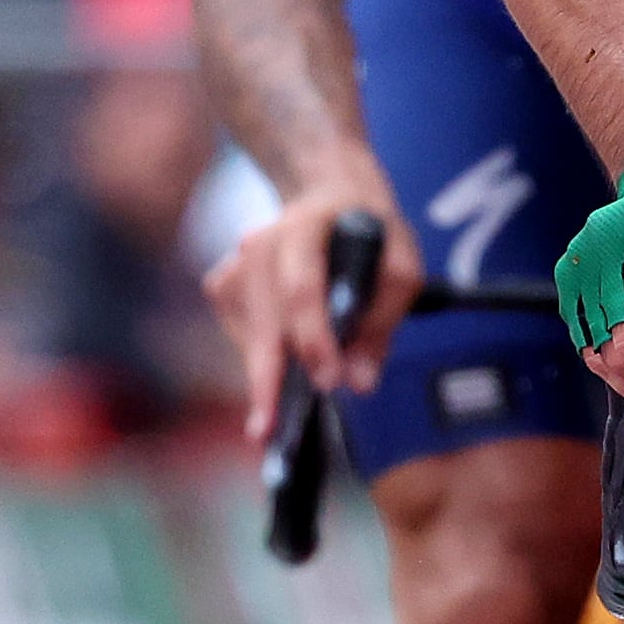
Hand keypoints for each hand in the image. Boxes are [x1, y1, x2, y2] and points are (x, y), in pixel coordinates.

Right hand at [205, 174, 422, 441]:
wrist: (333, 193)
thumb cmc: (373, 232)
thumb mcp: (401, 266)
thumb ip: (383, 322)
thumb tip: (361, 382)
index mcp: (305, 225)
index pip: (302, 289)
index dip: (314, 339)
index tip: (328, 381)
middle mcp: (260, 242)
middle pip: (264, 320)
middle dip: (271, 378)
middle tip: (270, 429)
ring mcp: (236, 263)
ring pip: (249, 335)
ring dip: (271, 371)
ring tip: (284, 404)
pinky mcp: (222, 285)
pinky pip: (240, 335)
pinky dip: (262, 355)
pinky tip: (286, 353)